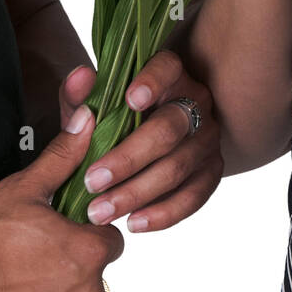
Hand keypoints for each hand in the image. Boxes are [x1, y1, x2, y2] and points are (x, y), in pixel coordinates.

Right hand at [0, 108, 122, 291]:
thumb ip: (62, 157)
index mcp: (90, 253)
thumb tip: (86, 124)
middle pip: (93, 280)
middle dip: (70, 272)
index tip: (60, 237)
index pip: (108, 241)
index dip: (84, 236)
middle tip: (32, 264)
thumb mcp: (22, 190)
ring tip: (20, 291)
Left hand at [59, 50, 222, 231]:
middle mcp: (195, 102)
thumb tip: (79, 78)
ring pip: (177, 167)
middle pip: (168, 128)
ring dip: (136, 193)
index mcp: (170, 75)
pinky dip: (163, 214)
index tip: (129, 100)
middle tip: (92, 181)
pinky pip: (194, 197)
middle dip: (128, 158)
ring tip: (100, 211)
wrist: (152, 137)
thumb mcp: (95, 106)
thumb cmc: (117, 118)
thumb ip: (80, 94)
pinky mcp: (212, 171)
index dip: (152, 82)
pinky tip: (134, 223)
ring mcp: (207, 138)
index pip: (167, 68)